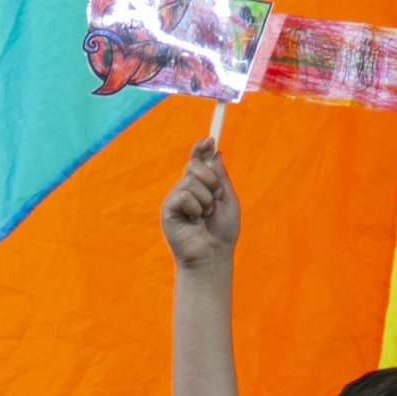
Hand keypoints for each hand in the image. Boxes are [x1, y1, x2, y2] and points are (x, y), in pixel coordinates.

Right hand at [161, 138, 237, 272]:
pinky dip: (195, 208)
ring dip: (205, 199)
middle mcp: (185, 190)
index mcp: (200, 186)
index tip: (210, 140)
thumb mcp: (228, 199)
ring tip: (205, 215)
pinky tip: (194, 221)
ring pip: (191, 181)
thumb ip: (221, 177)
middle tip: (216, 198)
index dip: (201, 149)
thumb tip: (215, 154)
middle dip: (210, 179)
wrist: (212, 254)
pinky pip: (184, 195)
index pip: (196, 161)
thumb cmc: (222, 232)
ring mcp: (175, 199)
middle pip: (194, 165)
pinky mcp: (168, 209)